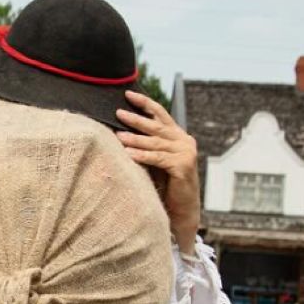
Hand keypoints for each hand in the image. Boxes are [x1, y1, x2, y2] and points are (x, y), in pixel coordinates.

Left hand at [116, 91, 200, 255]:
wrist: (182, 209)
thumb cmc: (165, 183)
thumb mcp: (155, 159)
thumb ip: (147, 144)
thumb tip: (120, 130)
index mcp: (178, 135)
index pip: (160, 114)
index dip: (145, 103)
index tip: (128, 94)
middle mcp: (184, 141)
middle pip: (156, 127)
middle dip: (136, 119)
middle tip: (118, 113)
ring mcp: (186, 153)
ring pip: (155, 143)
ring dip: (135, 139)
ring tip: (117, 136)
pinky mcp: (183, 166)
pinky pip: (158, 159)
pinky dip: (142, 156)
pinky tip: (128, 153)